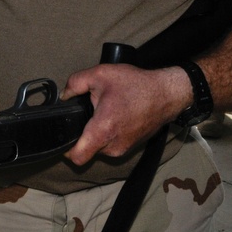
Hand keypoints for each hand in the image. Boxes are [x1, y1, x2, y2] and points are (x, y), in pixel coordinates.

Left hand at [61, 64, 189, 165]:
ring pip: (99, 146)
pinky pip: (112, 143)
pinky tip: (114, 115)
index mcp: (103, 130)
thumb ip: (75, 83)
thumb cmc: (136, 85)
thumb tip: (64, 96)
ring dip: (97, 132)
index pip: (78, 157)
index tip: (64, 136)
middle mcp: (113, 145)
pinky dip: (109, 132)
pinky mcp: (132, 146)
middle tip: (88, 112)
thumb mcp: (99, 74)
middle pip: (86, 148)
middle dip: (83, 133)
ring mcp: (124, 148)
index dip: (65, 150)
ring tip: (104, 111)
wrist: (167, 93)